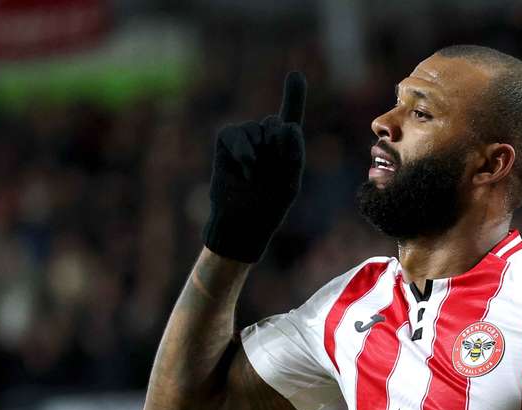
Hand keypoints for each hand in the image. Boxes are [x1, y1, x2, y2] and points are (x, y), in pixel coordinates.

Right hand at [203, 71, 306, 262]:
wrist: (244, 222)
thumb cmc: (269, 205)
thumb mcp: (290, 180)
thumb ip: (293, 150)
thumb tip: (286, 124)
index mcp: (286, 147)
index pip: (290, 117)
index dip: (293, 95)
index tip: (295, 75)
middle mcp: (265, 139)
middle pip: (276, 124)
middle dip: (278, 147)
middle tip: (272, 173)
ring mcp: (246, 139)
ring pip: (258, 128)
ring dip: (261, 152)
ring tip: (256, 175)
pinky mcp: (226, 142)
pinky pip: (235, 132)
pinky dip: (243, 150)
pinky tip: (247, 169)